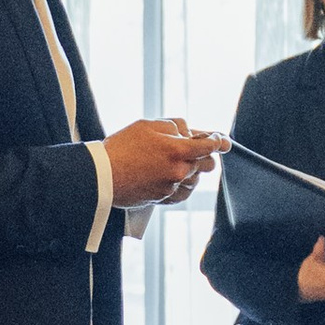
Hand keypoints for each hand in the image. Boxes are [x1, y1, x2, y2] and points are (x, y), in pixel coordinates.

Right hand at [107, 117, 223, 207]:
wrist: (101, 176)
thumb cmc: (121, 148)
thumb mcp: (148, 125)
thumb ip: (174, 126)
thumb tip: (188, 132)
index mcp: (178, 150)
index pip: (210, 146)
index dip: (219, 141)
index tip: (223, 141)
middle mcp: (179, 171)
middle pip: (207, 164)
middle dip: (204, 155)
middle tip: (190, 148)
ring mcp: (172, 188)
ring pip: (195, 179)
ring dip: (190, 169)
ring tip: (169, 161)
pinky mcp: (163, 200)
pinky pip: (183, 193)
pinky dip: (182, 184)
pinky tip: (169, 176)